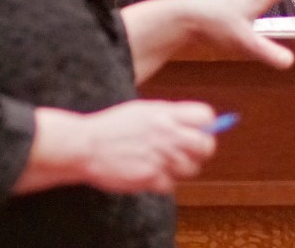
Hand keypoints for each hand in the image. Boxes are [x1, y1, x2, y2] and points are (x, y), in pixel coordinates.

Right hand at [80, 100, 216, 193]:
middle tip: (192, 151)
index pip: (205, 116)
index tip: (202, 129)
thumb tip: (198, 122)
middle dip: (202, 149)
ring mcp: (159, 157)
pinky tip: (150, 171)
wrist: (86, 146)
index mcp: (164, 114)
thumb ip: (170, 115)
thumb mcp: (143, 110)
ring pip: (191, 168)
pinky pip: (171, 184)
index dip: (208, 124)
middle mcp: (165, 135)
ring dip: (182, 167)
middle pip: (205, 146)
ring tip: (165, 161)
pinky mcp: (150, 178)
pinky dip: (163, 181)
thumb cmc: (114, 127)